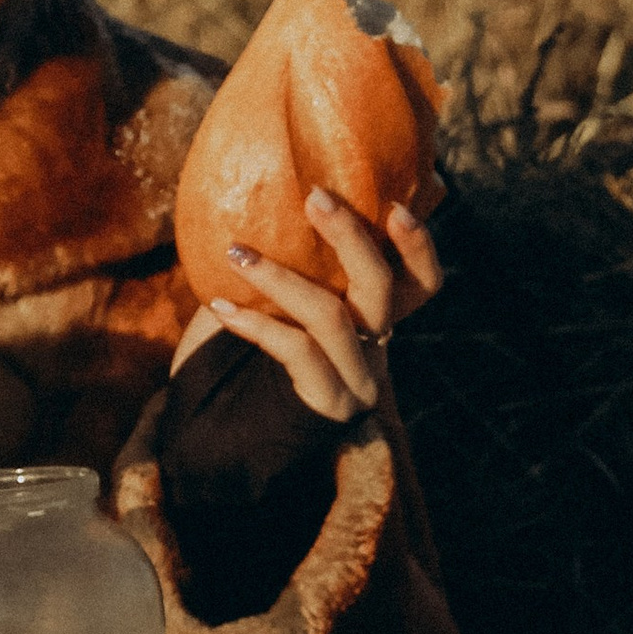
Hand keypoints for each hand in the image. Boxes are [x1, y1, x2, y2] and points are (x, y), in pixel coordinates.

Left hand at [177, 183, 442, 422]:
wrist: (210, 442)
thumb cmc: (232, 362)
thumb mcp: (261, 301)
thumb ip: (280, 260)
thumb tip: (262, 191)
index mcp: (371, 322)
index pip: (423, 283)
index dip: (419, 245)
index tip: (395, 204)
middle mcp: (374, 351)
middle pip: (383, 287)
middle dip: (350, 235)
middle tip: (313, 197)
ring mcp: (356, 383)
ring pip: (334, 314)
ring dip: (281, 277)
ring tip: (236, 252)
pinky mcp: (326, 407)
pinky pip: (299, 350)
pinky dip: (257, 322)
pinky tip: (220, 305)